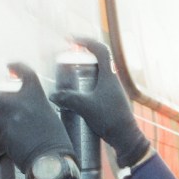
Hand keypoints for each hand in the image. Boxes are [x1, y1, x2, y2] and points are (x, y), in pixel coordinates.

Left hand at [0, 63, 73, 174]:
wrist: (53, 161)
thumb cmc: (57, 143)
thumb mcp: (50, 117)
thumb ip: (34, 109)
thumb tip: (21, 112)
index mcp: (35, 96)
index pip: (26, 73)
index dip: (17, 66)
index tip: (10, 66)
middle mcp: (19, 103)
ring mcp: (8, 119)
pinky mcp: (2, 136)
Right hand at [48, 37, 150, 167]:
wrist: (126, 138)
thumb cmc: (110, 119)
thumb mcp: (85, 107)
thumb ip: (67, 98)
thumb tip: (52, 95)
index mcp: (109, 75)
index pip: (100, 49)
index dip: (86, 41)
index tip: (72, 40)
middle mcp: (114, 80)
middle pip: (98, 62)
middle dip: (82, 60)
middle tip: (68, 65)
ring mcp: (114, 92)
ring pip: (98, 76)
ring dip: (84, 75)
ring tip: (70, 83)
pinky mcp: (113, 102)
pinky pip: (99, 89)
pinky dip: (88, 89)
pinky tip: (79, 99)